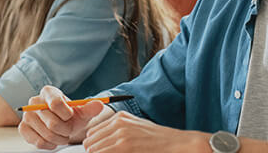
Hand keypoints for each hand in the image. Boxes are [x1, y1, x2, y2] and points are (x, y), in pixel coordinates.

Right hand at [19, 85, 109, 149]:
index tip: (70, 116)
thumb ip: (91, 108)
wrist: (61, 124)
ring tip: (62, 134)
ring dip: (59, 138)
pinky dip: (50, 144)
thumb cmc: (71, 116)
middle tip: (68, 129)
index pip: (56, 104)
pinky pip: (38, 142)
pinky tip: (53, 139)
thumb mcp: (82, 111)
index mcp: (48, 92)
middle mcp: (34, 101)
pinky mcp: (23, 128)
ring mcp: (27, 115)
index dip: (67, 114)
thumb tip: (100, 104)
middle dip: (66, 130)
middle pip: (52, 123)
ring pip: (47, 134)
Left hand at [82, 111, 210, 152]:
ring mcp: (120, 135)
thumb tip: (97, 145)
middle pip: (90, 142)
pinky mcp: (123, 147)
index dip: (94, 146)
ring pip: (93, 150)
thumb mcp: (136, 131)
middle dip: (94, 152)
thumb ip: (118, 133)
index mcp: (120, 118)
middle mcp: (118, 123)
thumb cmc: (159, 142)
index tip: (100, 151)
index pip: (92, 133)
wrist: (177, 144)